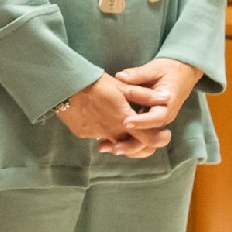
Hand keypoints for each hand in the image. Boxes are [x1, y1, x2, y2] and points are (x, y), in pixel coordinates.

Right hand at [52, 74, 168, 159]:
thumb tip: (166, 98)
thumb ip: (145, 96)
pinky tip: (102, 119)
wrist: (64, 86)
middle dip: (142, 144)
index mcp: (124, 121)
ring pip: (115, 143)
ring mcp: (96, 135)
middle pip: (133, 147)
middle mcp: (111, 133)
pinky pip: (99, 137)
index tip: (165, 134)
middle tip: (147, 135)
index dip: (160, 139)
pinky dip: (104, 132)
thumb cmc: (96, 83)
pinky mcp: (83, 134)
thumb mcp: (123, 87)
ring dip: (123, 139)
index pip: (149, 139)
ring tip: (125, 125)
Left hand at [117, 57, 200, 144]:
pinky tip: (109, 144)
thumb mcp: (155, 68)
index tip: (126, 122)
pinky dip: (127, 141)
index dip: (142, 122)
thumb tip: (120, 76)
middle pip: (150, 136)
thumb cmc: (169, 69)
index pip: (157, 117)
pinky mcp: (151, 122)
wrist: (183, 72)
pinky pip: (141, 136)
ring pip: (145, 140)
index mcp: (168, 103)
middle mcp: (164, 116)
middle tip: (114, 147)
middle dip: (132, 143)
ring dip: (128, 146)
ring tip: (107, 148)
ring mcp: (158, 122)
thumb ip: (138, 74)